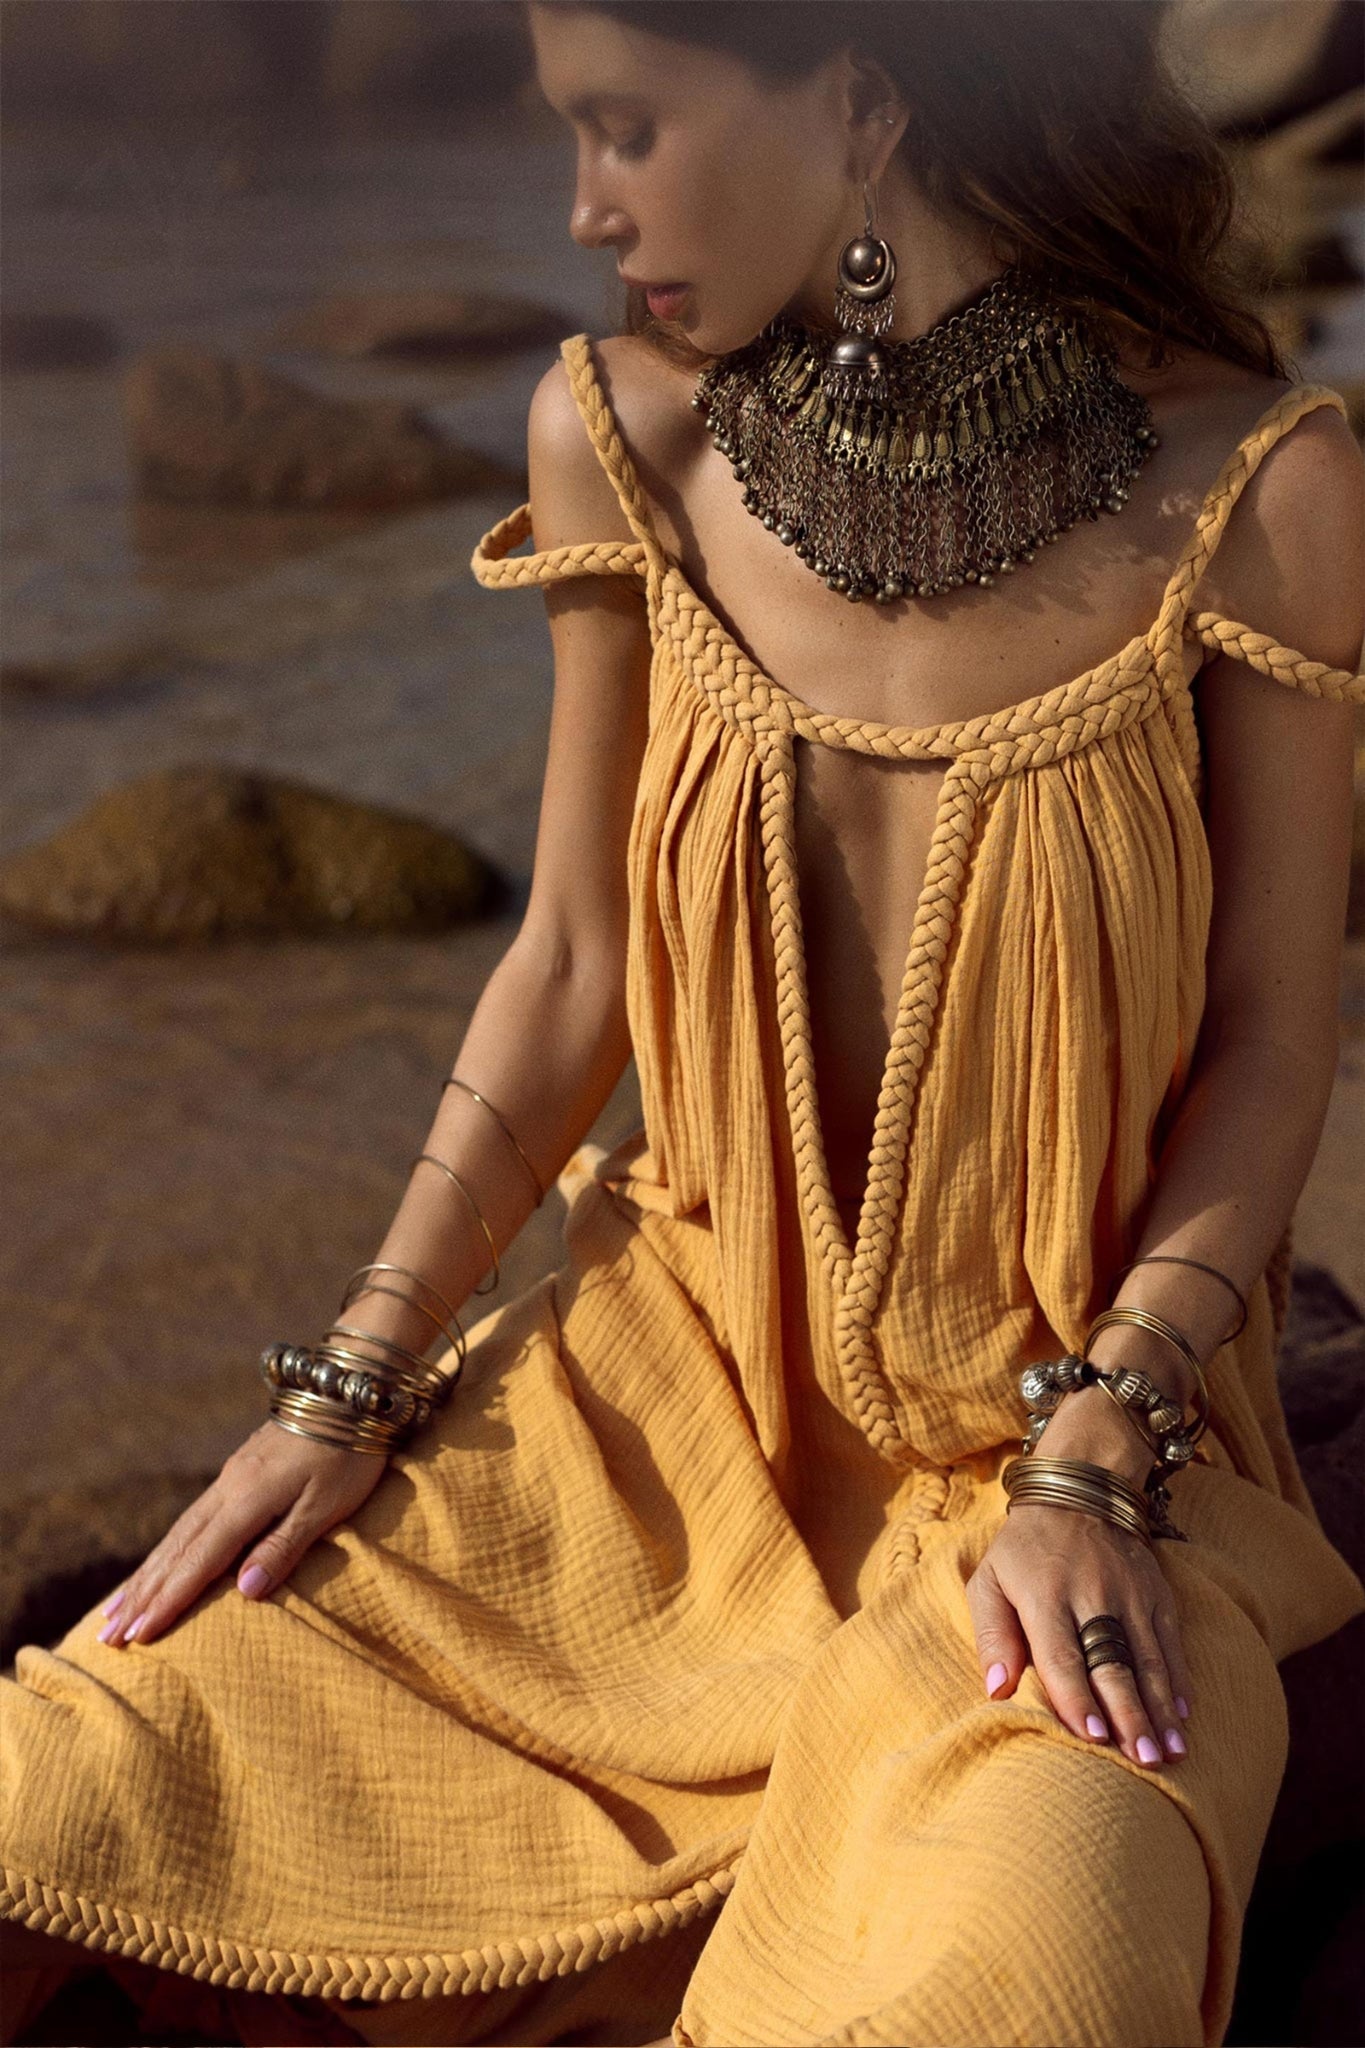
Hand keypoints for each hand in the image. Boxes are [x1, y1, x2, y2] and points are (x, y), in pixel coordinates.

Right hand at [95, 1420, 388, 1648]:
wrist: (349, 1393)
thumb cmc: (348, 1455)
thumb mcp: (327, 1505)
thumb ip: (285, 1546)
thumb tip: (244, 1590)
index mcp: (248, 1499)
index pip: (200, 1560)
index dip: (170, 1599)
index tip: (139, 1635)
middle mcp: (228, 1487)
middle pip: (177, 1549)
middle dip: (143, 1594)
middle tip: (108, 1636)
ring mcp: (230, 1476)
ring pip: (178, 1533)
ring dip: (147, 1574)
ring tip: (117, 1609)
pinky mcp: (237, 1470)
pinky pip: (190, 1519)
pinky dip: (168, 1549)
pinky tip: (160, 1563)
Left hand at [965, 1494, 1192, 1766]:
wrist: (1078, 1492)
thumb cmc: (1022, 1551)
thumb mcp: (989, 1581)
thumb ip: (991, 1635)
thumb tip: (995, 1689)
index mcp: (1044, 1596)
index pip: (1061, 1655)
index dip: (1077, 1696)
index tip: (1092, 1737)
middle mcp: (1091, 1595)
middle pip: (1112, 1663)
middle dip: (1129, 1714)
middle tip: (1143, 1761)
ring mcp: (1130, 1594)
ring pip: (1148, 1658)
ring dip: (1161, 1708)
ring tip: (1171, 1753)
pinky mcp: (1156, 1592)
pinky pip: (1170, 1641)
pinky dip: (1179, 1680)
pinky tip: (1185, 1716)